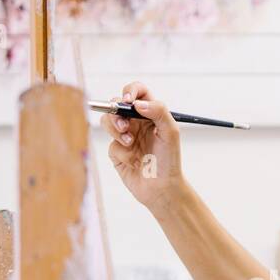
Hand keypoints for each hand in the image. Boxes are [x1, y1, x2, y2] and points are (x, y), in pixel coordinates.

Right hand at [103, 81, 186, 212]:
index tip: (128, 100)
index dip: (131, 91)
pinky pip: (112, 145)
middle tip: (125, 126)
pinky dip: (122, 152)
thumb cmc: (169, 161)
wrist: (161, 188)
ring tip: (129, 143)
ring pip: (108, 122)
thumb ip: (159, 112)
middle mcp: (137, 123)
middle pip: (117, 105)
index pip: (138, 92)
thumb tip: (138, 104)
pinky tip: (133, 161)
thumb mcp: (171, 133)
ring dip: (116, 130)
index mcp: (151, 114)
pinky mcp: (117, 152)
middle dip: (116, 113)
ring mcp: (125, 136)